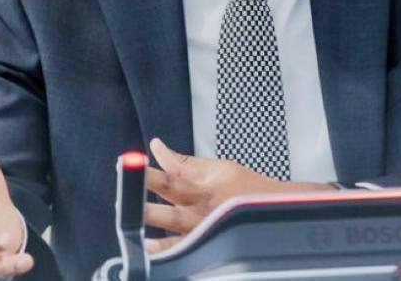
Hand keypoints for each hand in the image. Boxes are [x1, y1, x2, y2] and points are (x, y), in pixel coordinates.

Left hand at [143, 138, 331, 252]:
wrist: (277, 211)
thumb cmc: (249, 189)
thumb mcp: (219, 168)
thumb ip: (185, 162)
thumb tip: (158, 148)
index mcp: (204, 186)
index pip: (172, 172)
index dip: (148, 168)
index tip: (128, 161)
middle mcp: (202, 207)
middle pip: (170, 196)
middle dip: (146, 190)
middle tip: (123, 191)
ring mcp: (204, 229)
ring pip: (174, 227)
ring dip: (153, 225)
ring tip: (131, 224)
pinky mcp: (207, 246)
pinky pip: (183, 250)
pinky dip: (167, 251)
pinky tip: (150, 252)